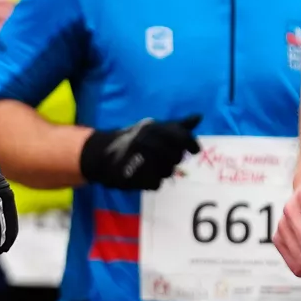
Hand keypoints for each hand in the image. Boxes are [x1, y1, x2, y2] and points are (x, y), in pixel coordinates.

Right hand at [79, 114, 203, 190]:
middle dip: (172, 160)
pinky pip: (155, 183)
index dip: (191, 144)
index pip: (181, 136)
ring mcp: (140, 157)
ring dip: (161, 171)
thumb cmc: (132, 139)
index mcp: (153, 127)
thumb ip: (177, 126)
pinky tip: (142, 175)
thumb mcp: (153, 128)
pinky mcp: (134, 173)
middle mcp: (147, 139)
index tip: (194, 151)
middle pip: (176, 157)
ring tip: (149, 165)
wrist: (102, 153)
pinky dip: (151, 181)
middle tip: (161, 158)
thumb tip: (199, 116)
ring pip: (167, 171)